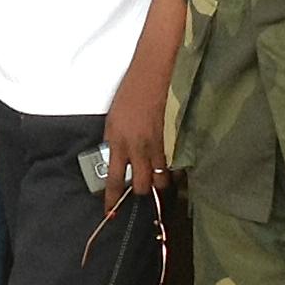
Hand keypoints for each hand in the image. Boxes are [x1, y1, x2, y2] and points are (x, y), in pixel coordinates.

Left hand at [103, 67, 171, 212]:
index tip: (109, 212)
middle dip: (141, 192)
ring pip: (161, 179)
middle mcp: (138, 148)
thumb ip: (114, 141)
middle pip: (141, 186)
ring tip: (158, 180)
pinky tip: (174, 167)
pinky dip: (174, 170)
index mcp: (118, 142)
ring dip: (159, 183)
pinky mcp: (174, 140)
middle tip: (141, 189)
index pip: (113, 179)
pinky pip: (175, 165)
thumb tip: (115, 158)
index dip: (111, 199)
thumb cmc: (130, 91)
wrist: (153, 72)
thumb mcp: (113, 118)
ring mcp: (158, 145)